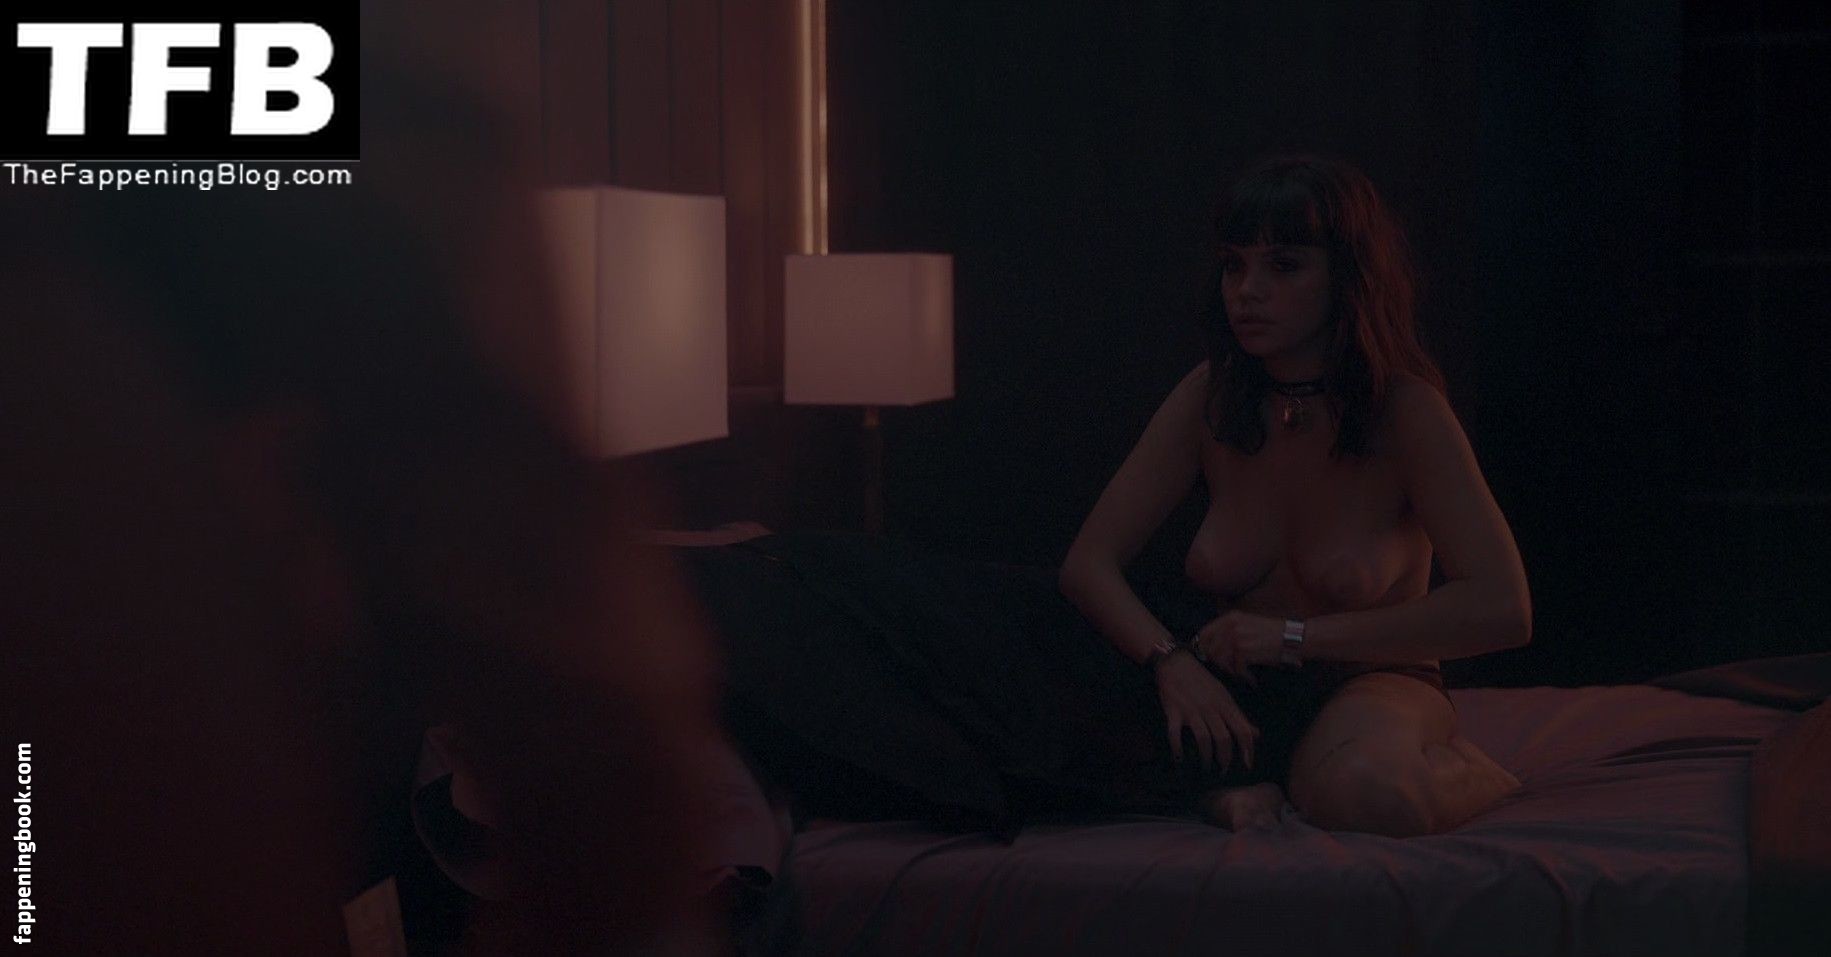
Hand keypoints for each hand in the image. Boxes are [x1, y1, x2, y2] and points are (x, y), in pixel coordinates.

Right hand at [1153, 651, 1257, 773]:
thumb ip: (1239, 716)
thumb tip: (1256, 734)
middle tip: (1223, 770)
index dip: (1247, 750)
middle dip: (1225, 759)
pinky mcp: (1173, 711)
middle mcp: (1211, 709)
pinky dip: (1177, 748)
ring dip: (1206, 757)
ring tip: (1206, 766)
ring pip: (1203, 739)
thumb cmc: (1202, 680)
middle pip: (1223, 739)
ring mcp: (1191, 711)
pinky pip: (1175, 734)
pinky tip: (1179, 758)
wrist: (1176, 662)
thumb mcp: (1224, 696)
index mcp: (1225, 705)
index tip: (1247, 765)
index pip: (1242, 730)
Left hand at [1189, 610, 1283, 682]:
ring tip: (1242, 671)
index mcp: (1230, 618)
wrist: (1291, 637)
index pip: (1204, 633)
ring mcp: (1237, 637)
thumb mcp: (1247, 623)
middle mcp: (1230, 626)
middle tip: (1231, 667)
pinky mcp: (1244, 650)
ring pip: (1220, 660)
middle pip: (1210, 649)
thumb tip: (1207, 646)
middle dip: (1218, 662)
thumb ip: (1228, 631)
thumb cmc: (1271, 633)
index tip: (1208, 657)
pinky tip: (1251, 676)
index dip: (1203, 647)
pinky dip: (1243, 675)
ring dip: (1230, 669)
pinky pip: (1235, 668)